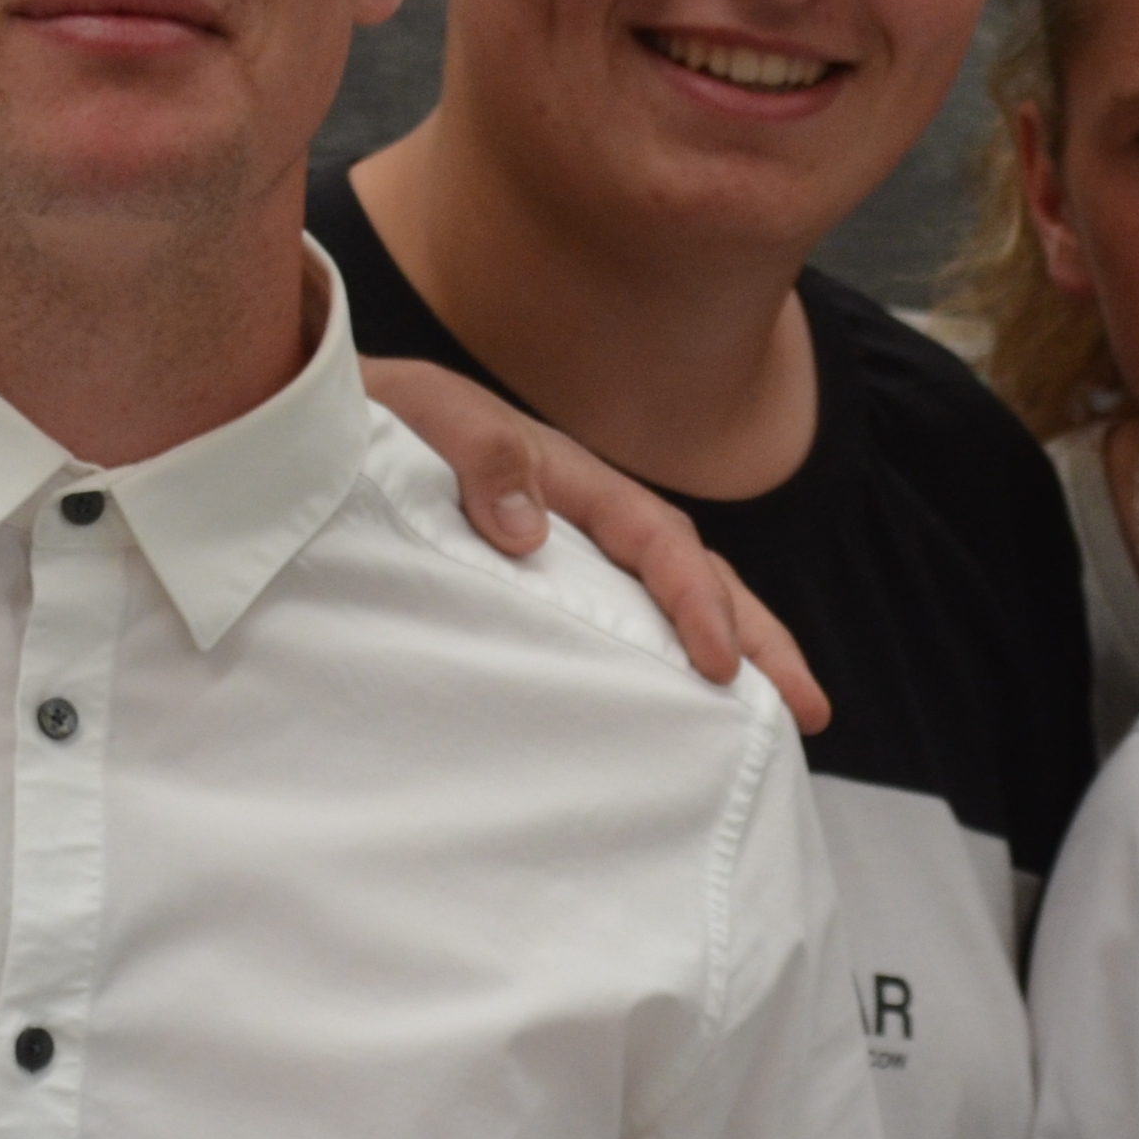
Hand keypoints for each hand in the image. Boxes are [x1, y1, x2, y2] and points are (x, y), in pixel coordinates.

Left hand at [362, 358, 828, 734]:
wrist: (324, 419)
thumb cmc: (375, 415)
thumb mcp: (423, 414)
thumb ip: (477, 457)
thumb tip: (528, 531)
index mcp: (570, 479)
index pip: (658, 542)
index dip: (696, 602)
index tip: (721, 667)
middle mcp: (585, 519)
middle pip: (697, 576)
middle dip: (761, 641)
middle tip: (813, 711)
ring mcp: (569, 555)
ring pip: (668, 604)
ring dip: (732, 656)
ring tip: (780, 725)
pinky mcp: (537, 590)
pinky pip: (616, 627)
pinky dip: (661, 667)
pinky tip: (675, 719)